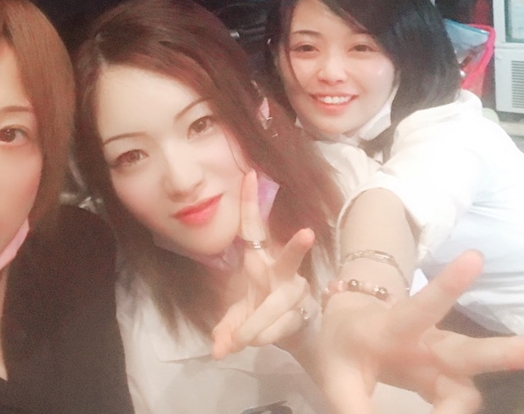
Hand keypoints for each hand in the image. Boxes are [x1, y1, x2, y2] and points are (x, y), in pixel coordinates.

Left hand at [211, 169, 315, 359]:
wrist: (294, 332)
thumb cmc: (263, 309)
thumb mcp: (240, 314)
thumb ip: (227, 327)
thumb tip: (216, 349)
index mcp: (261, 259)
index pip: (255, 227)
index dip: (251, 202)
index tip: (249, 174)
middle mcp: (281, 272)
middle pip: (289, 259)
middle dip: (296, 247)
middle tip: (307, 233)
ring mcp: (295, 292)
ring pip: (277, 305)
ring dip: (256, 323)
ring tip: (241, 340)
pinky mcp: (302, 313)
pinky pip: (281, 325)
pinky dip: (263, 336)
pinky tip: (251, 343)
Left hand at [318, 250, 523, 413]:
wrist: (351, 327)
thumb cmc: (344, 347)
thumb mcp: (336, 375)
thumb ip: (353, 408)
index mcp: (395, 329)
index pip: (424, 307)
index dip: (448, 285)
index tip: (475, 257)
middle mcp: (428, 343)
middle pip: (471, 350)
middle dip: (511, 352)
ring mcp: (443, 361)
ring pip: (478, 374)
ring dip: (510, 371)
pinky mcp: (448, 379)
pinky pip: (463, 400)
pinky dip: (459, 413)